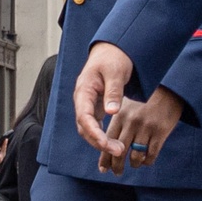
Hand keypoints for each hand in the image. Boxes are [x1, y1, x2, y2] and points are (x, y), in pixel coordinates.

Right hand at [74, 43, 134, 163]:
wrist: (112, 50)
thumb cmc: (114, 58)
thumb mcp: (116, 72)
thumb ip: (113, 92)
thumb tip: (111, 113)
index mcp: (83, 90)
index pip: (83, 116)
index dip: (93, 132)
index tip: (105, 143)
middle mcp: (82, 100)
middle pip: (84, 126)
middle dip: (98, 141)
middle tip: (118, 150)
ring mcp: (87, 104)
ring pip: (88, 129)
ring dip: (101, 141)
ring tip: (119, 149)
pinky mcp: (95, 107)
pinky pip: (95, 125)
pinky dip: (102, 136)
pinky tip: (114, 143)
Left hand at [100, 86, 184, 175]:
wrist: (171, 88)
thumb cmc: (147, 97)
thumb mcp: (129, 103)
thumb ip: (119, 119)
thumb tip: (107, 142)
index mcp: (121, 115)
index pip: (108, 141)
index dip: (105, 158)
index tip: (103, 169)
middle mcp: (132, 122)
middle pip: (119, 152)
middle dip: (116, 166)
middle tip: (116, 173)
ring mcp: (147, 128)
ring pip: (135, 156)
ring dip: (133, 164)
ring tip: (133, 165)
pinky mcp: (161, 132)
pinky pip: (151, 154)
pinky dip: (147, 161)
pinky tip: (145, 161)